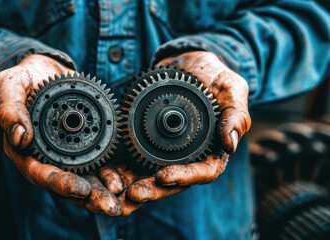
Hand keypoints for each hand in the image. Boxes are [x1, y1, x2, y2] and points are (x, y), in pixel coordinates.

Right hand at [0, 54, 121, 215]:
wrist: (46, 71)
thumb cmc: (25, 79)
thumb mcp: (11, 85)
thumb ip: (10, 109)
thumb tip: (19, 137)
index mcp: (24, 150)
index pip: (40, 174)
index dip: (60, 183)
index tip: (80, 190)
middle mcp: (45, 158)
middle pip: (67, 184)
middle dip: (89, 197)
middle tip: (110, 207)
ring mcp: (65, 156)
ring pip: (85, 179)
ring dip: (104, 191)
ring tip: (122, 199)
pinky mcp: (83, 148)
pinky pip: (97, 163)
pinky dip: (111, 173)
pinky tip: (128, 179)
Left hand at [113, 51, 250, 215]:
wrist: (187, 64)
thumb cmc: (214, 77)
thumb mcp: (231, 89)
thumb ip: (235, 114)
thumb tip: (230, 144)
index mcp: (212, 150)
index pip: (202, 172)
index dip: (184, 177)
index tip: (164, 176)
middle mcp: (188, 157)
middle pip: (172, 181)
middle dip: (153, 190)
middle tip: (133, 194)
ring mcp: (165, 153)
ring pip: (149, 176)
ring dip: (132, 186)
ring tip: (114, 190)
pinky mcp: (146, 145)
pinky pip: (133, 160)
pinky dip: (120, 169)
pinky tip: (105, 173)